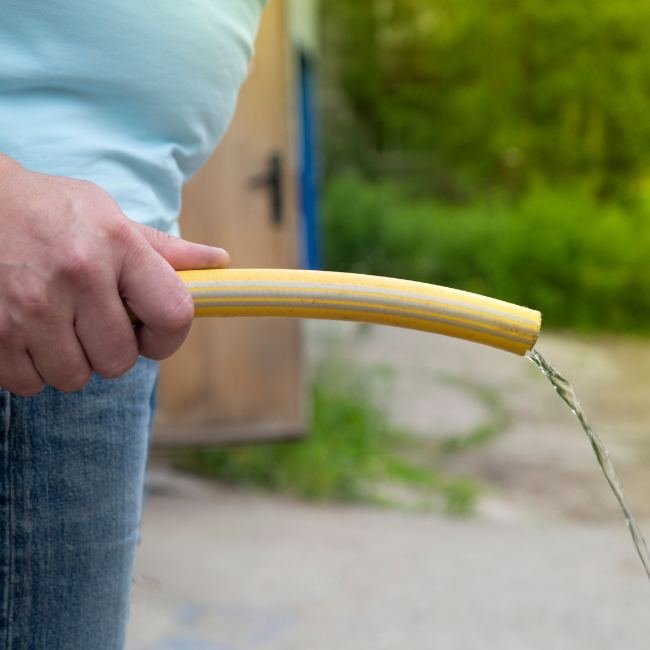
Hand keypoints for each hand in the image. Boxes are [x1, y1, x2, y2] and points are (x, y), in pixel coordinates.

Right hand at [0, 154, 228, 395]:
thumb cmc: (51, 211)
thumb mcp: (109, 217)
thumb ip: (163, 250)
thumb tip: (221, 262)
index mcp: (118, 245)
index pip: (175, 315)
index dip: (168, 338)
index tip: (150, 334)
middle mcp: (78, 276)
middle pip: (119, 361)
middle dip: (108, 350)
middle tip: (88, 321)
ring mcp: (30, 307)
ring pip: (74, 377)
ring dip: (67, 360)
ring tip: (53, 323)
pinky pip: (28, 383)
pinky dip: (29, 367)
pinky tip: (23, 331)